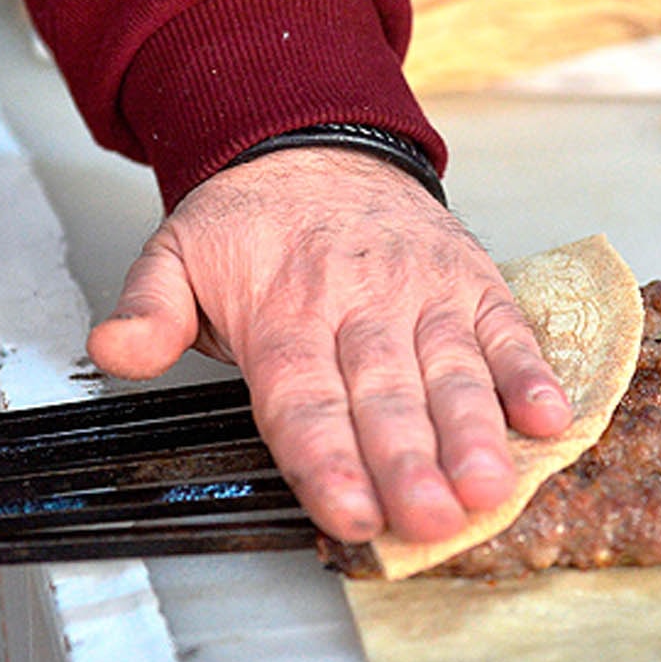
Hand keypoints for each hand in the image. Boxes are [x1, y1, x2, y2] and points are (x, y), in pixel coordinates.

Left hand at [85, 148, 572, 543]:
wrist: (320, 142)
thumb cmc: (253, 225)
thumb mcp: (176, 255)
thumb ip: (149, 310)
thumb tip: (112, 349)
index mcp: (283, 314)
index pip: (305, 401)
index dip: (328, 462)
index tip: (350, 514)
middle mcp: (358, 305)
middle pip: (384, 397)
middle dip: (410, 463)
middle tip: (432, 519)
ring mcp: (422, 292)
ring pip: (451, 370)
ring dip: (475, 432)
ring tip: (491, 485)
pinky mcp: (470, 281)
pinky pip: (506, 328)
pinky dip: (530, 373)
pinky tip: (548, 417)